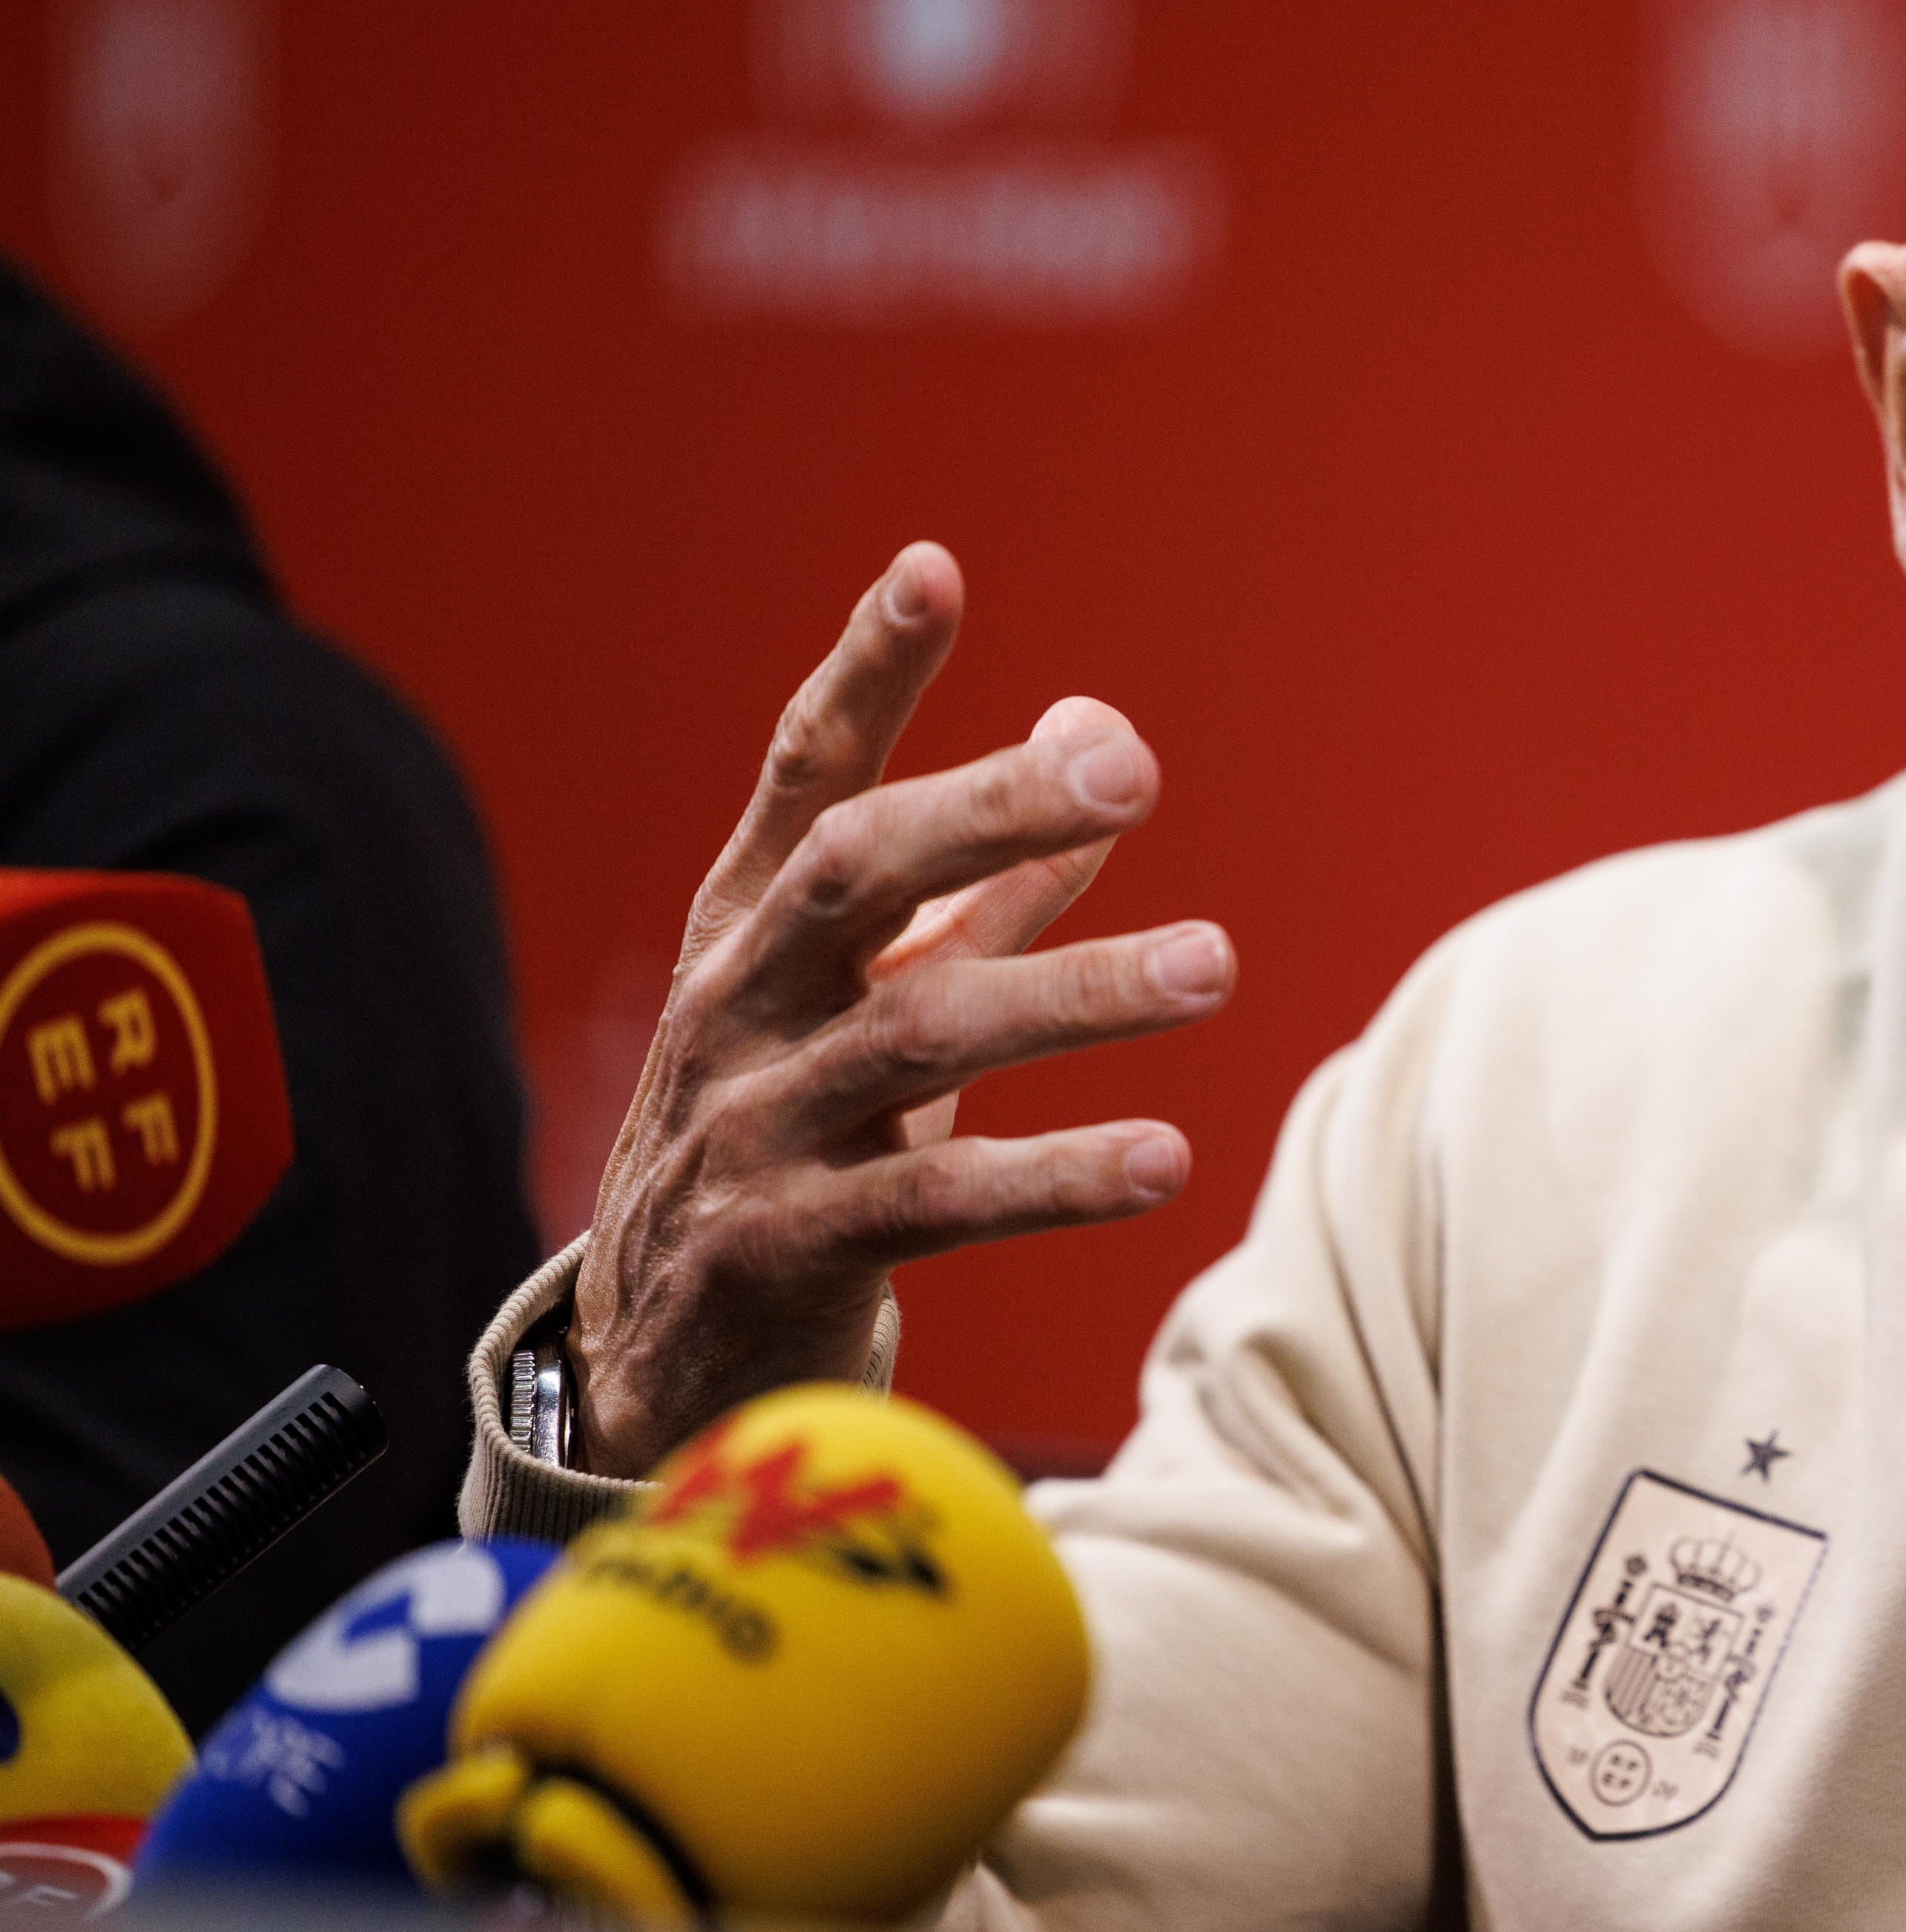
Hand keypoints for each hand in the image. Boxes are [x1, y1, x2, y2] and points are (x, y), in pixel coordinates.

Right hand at [569, 543, 1233, 1476]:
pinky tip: (1166, 1158)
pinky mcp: (777, 1251)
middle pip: (851, 875)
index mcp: (749, 925)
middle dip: (988, 807)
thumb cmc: (795, 1137)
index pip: (803, 773)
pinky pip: (929, 1204)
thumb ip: (981, 885)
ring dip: (1079, 994)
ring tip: (1217, 965)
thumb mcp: (870, 1000)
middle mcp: (733, 1004)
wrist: (663, 1361)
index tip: (931, 570)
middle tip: (1134, 771)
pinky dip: (1055, 1175)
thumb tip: (1093, 733)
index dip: (864, 674)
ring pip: (916, 1034)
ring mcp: (745, 1127)